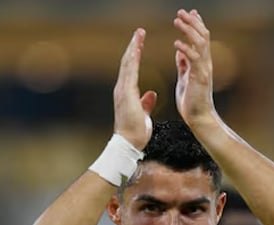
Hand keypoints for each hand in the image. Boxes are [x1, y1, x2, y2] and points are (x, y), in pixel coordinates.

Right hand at [113, 28, 157, 149]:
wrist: (129, 143)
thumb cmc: (136, 132)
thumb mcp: (144, 114)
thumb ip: (146, 103)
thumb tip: (151, 94)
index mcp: (127, 92)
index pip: (131, 69)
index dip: (135, 55)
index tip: (140, 43)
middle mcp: (122, 88)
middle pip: (127, 62)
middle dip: (133, 46)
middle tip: (139, 32)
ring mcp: (122, 90)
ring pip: (127, 64)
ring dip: (133, 48)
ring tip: (139, 34)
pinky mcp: (125, 93)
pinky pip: (129, 72)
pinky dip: (133, 59)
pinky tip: (137, 49)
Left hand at [174, 9, 215, 126]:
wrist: (199, 118)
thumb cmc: (191, 101)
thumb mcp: (185, 78)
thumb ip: (184, 64)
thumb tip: (179, 51)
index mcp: (201, 63)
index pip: (200, 39)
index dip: (195, 24)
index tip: (189, 12)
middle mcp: (205, 63)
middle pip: (202, 36)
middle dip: (192, 22)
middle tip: (181, 11)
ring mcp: (204, 70)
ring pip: (200, 44)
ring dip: (189, 30)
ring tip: (178, 20)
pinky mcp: (199, 78)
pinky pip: (194, 60)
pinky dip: (186, 50)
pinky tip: (176, 44)